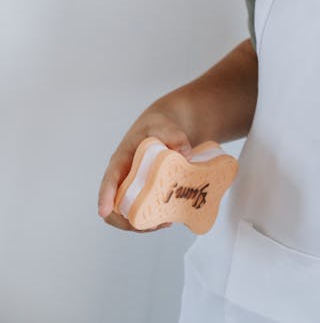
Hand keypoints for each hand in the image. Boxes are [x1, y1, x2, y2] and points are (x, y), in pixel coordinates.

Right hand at [98, 108, 192, 231]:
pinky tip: (168, 218)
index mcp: (121, 161)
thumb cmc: (157, 126)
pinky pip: (142, 212)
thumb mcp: (164, 125)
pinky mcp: (143, 194)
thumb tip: (185, 153)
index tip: (104, 211)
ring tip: (164, 223)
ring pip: (128, 215)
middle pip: (115, 207)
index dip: (105, 197)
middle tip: (151, 223)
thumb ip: (173, 135)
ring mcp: (132, 189)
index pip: (109, 181)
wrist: (163, 129)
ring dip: (142, 224)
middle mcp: (122, 179)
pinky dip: (151, 220)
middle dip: (128, 220)